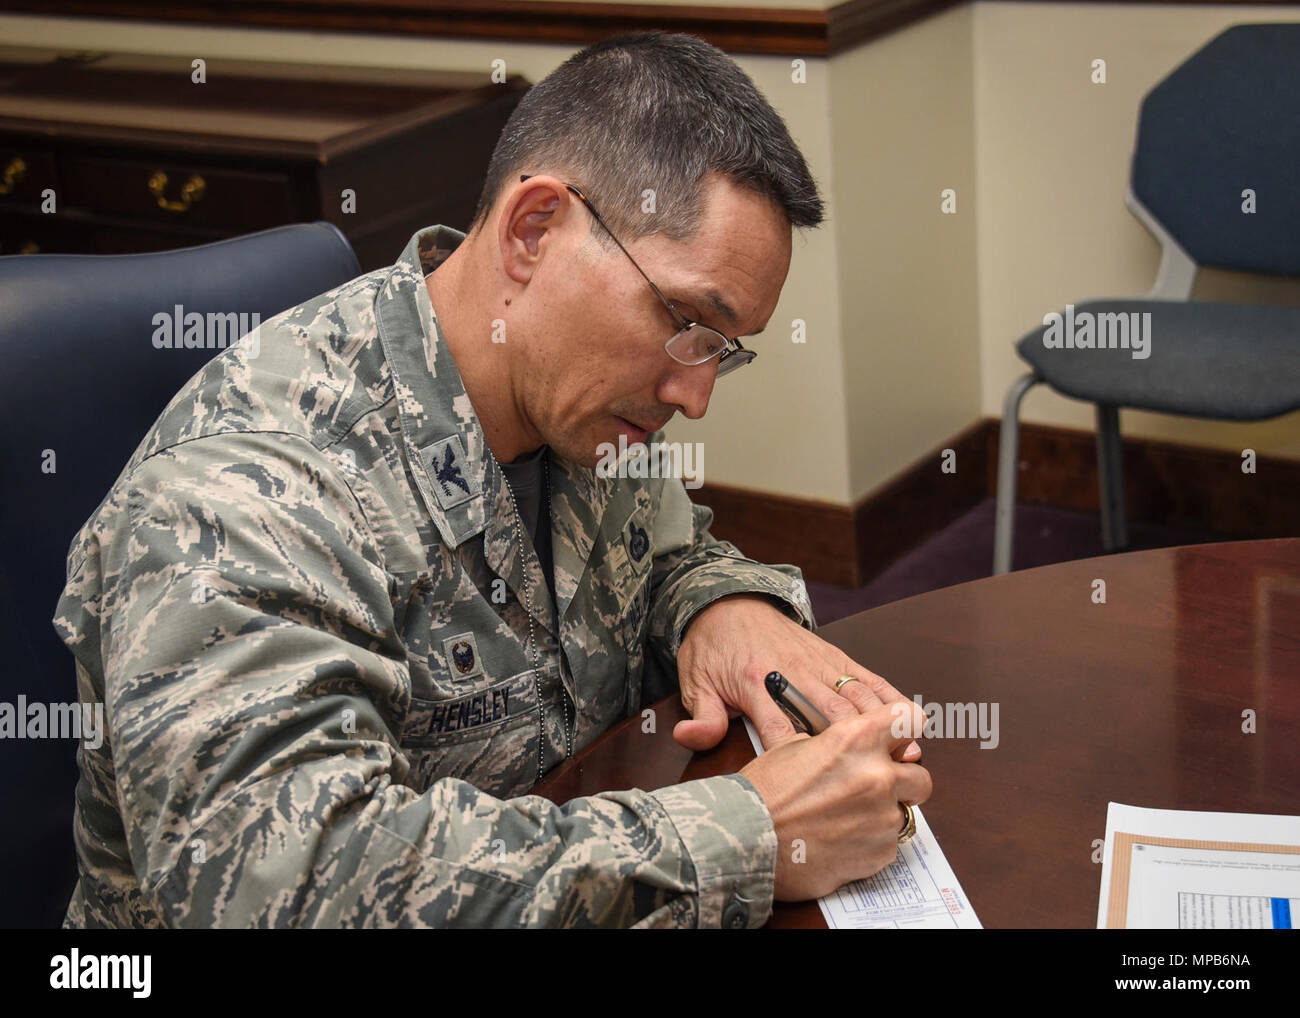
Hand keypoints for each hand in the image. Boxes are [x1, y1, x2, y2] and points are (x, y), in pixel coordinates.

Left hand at [674, 594, 921, 760]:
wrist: (728, 602)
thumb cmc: (713, 648)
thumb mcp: (695, 682)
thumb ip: (701, 716)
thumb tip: (690, 738)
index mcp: (756, 686)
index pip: (779, 729)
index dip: (798, 759)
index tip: (817, 786)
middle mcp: (793, 675)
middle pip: (830, 715)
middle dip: (857, 746)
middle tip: (882, 774)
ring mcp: (818, 664)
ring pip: (856, 697)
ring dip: (883, 724)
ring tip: (906, 751)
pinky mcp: (834, 655)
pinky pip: (867, 677)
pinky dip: (891, 696)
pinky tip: (912, 718)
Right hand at [739, 703, 931, 899]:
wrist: (746, 841)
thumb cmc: (762, 793)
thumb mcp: (793, 746)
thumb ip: (834, 743)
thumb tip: (850, 745)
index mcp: (856, 739)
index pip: (910, 719)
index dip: (906, 729)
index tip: (902, 739)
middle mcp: (878, 776)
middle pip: (921, 776)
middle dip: (903, 783)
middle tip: (875, 789)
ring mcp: (882, 817)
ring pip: (904, 813)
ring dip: (882, 815)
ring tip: (845, 819)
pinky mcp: (880, 853)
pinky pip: (888, 844)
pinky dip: (870, 843)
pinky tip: (839, 840)